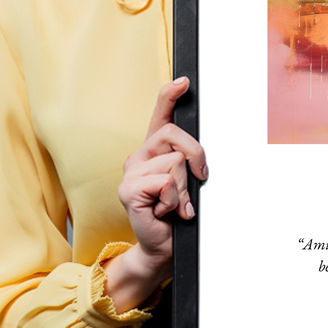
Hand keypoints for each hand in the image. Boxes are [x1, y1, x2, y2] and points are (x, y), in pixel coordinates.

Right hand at [103, 77, 207, 311]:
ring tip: (176, 204)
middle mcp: (139, 156)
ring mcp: (130, 172)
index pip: (160, 115)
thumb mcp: (188, 182)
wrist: (164, 247)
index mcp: (154, 151)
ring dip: (184, 188)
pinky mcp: (128, 190)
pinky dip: (174, 200)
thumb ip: (189, 162)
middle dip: (196, 157)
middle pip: (175, 135)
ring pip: (175, 162)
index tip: (184, 81)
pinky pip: (165, 182)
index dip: (170, 95)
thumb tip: (199, 154)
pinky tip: (165, 212)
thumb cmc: (177, 213)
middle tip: (197, 181)